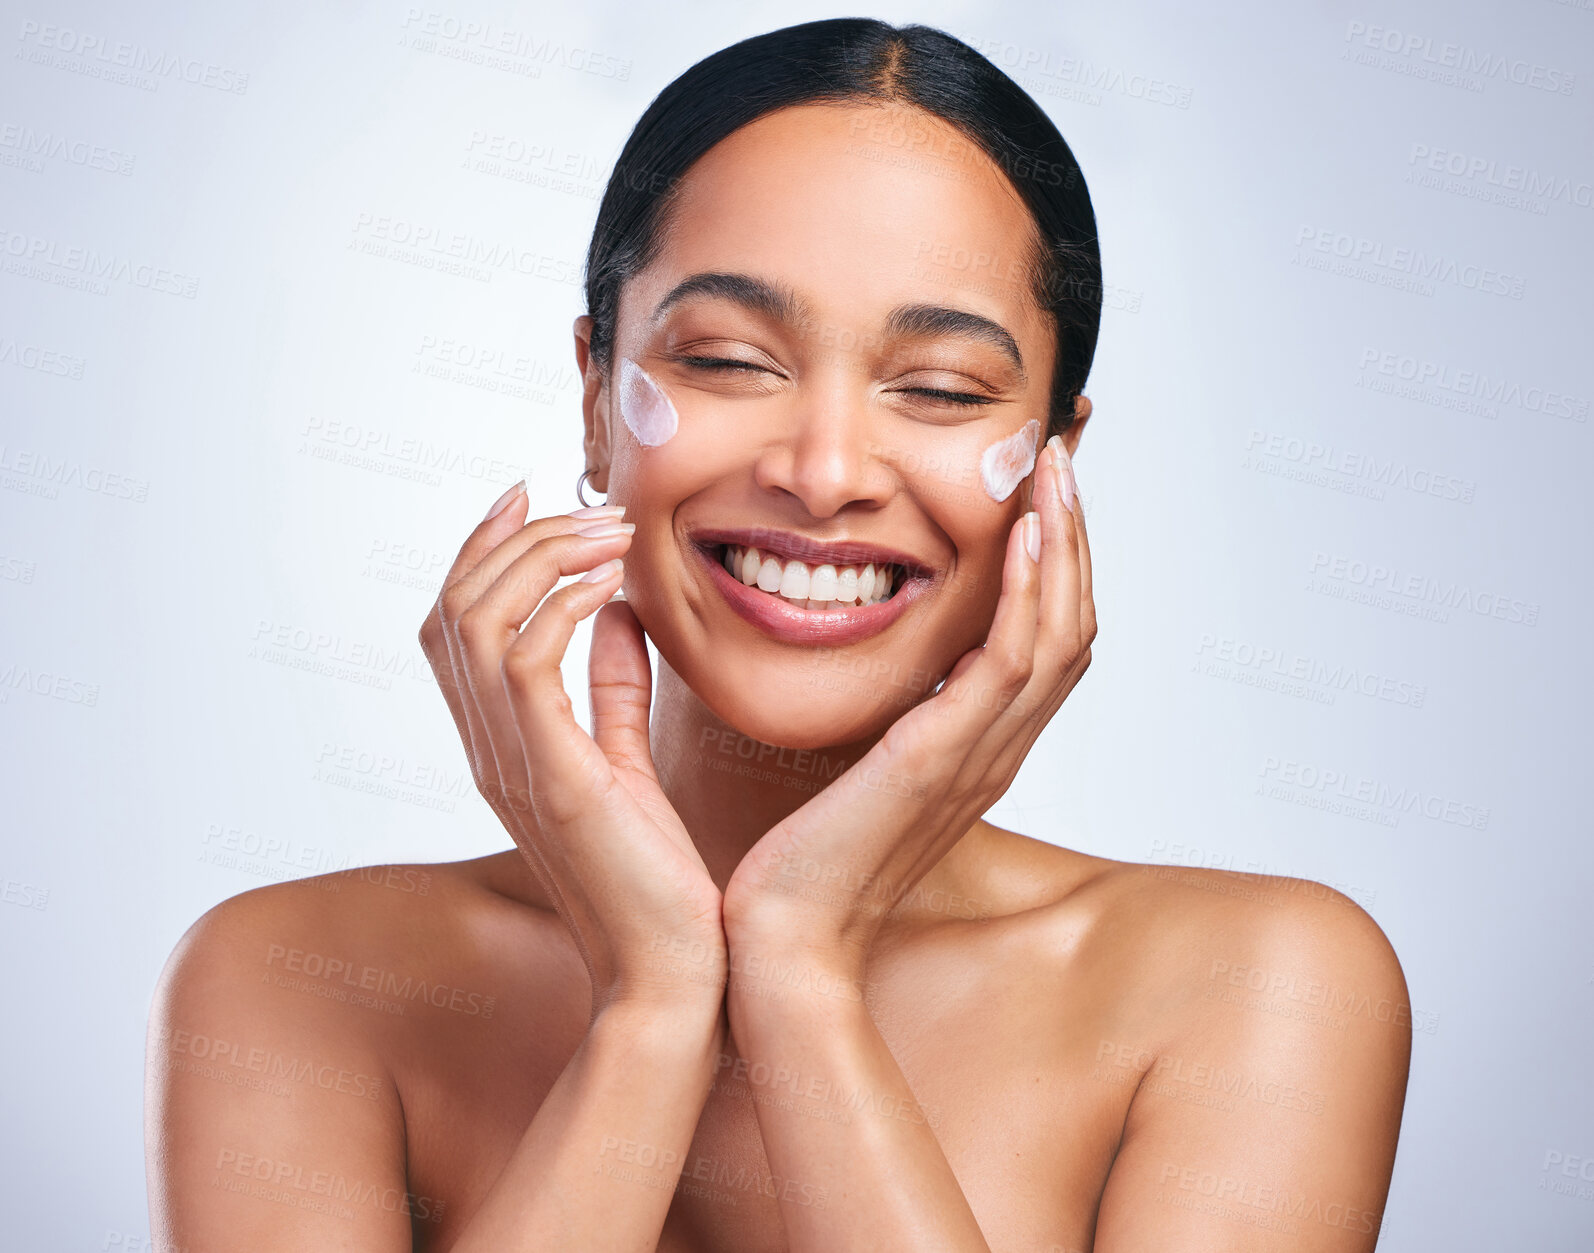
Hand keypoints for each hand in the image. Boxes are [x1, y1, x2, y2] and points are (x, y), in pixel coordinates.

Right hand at [419, 482, 726, 1017]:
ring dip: (541, 559)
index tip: (528, 497)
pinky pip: (526, 663)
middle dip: (513, 538)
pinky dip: (560, 606)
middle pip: (452, 609)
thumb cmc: (653, 879)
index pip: (454, 626)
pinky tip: (610, 586)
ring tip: (610, 534)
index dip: (480, 552)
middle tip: (588, 506)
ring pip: (477, 622)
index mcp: (500, 745)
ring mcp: (512, 764)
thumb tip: (620, 613)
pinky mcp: (555, 779)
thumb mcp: (628, 765)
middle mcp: (488, 749)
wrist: (670, 973)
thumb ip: (615, 691)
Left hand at [722, 437, 1094, 969]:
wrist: (782, 941)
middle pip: (1070, 628)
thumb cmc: (803, 861)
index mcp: (977, 749)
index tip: (1038, 495)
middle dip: (1072, 538)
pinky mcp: (940, 760)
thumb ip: (888, 717)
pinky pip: (1008, 665)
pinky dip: (1026, 597)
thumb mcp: (855, 769)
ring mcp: (977, 757)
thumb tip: (890, 661)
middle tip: (1059, 461)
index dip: (1055, 567)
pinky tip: (1022, 538)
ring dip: (1063, 547)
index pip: (1044, 643)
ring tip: (1054, 473)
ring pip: (1057, 636)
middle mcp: (994, 750)